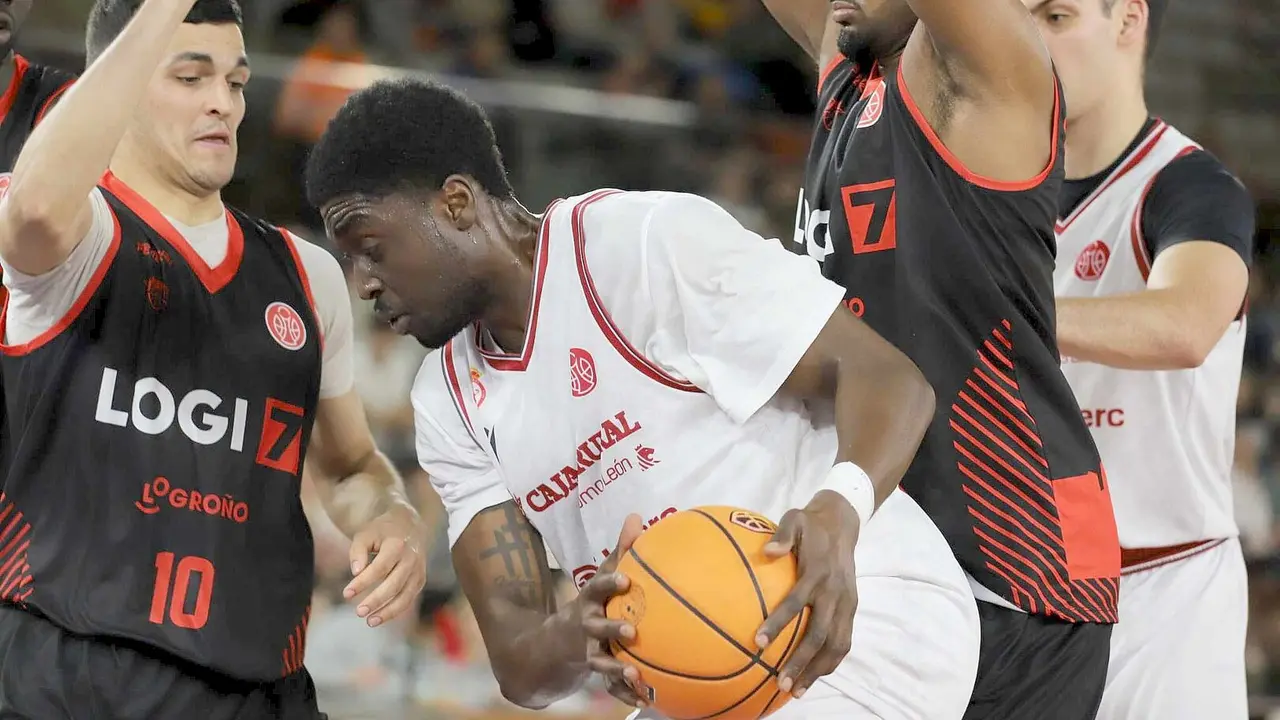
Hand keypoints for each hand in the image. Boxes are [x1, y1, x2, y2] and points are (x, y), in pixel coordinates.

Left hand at [343, 504, 427, 626]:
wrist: (411, 525)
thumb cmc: (382, 531)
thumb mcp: (366, 533)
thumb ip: (358, 551)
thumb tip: (356, 572)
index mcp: (397, 545)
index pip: (379, 568)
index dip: (363, 582)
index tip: (346, 594)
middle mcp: (411, 559)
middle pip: (394, 585)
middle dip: (376, 601)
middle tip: (359, 612)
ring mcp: (418, 570)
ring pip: (405, 596)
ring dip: (388, 611)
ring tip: (370, 621)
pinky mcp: (420, 579)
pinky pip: (409, 598)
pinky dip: (396, 610)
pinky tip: (380, 616)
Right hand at [572, 514, 647, 706]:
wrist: (553, 645)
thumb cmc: (591, 603)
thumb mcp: (601, 577)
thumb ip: (621, 550)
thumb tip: (635, 517)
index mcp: (589, 601)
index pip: (597, 588)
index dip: (609, 583)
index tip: (625, 580)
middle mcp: (586, 626)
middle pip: (597, 628)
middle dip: (612, 630)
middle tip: (631, 632)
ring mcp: (588, 651)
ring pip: (601, 662)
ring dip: (617, 669)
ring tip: (635, 673)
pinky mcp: (595, 672)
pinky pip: (611, 685)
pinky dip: (626, 693)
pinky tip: (645, 698)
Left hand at [754, 491, 860, 697]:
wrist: (844, 523)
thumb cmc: (810, 525)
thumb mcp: (795, 519)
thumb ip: (782, 535)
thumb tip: (768, 551)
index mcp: (818, 572)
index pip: (796, 602)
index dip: (778, 622)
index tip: (758, 642)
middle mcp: (834, 592)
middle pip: (819, 634)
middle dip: (801, 661)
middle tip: (781, 683)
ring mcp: (846, 603)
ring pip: (835, 644)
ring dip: (817, 670)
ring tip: (797, 690)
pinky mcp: (852, 608)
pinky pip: (844, 641)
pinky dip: (831, 661)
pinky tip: (813, 676)